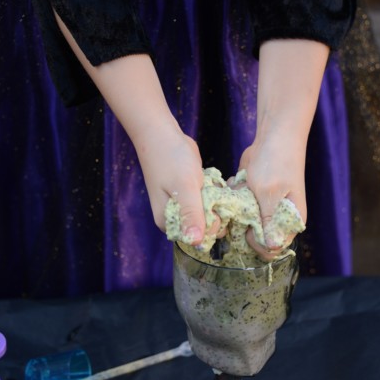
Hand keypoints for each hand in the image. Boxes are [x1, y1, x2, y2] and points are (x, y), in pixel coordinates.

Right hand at [134, 125, 223, 245]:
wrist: (162, 135)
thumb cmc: (171, 160)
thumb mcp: (185, 188)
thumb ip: (192, 215)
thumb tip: (196, 244)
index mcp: (169, 223)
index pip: (199, 239)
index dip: (212, 225)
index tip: (213, 204)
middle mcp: (176, 219)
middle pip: (207, 228)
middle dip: (216, 211)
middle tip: (210, 190)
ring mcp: (184, 208)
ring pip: (210, 214)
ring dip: (216, 201)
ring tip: (209, 184)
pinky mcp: (192, 197)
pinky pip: (209, 203)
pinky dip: (214, 193)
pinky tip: (210, 181)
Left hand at [237, 126, 306, 260]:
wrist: (275, 136)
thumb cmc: (278, 162)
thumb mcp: (269, 193)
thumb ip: (268, 221)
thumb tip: (272, 247)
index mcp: (290, 221)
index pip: (272, 249)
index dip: (256, 244)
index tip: (247, 229)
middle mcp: (278, 219)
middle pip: (255, 237)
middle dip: (242, 223)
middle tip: (240, 206)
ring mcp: (264, 208)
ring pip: (243, 222)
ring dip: (237, 207)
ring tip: (241, 189)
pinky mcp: (252, 198)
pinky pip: (238, 207)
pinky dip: (235, 196)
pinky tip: (239, 181)